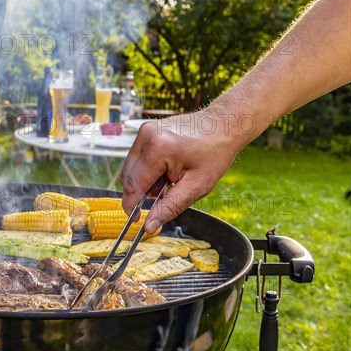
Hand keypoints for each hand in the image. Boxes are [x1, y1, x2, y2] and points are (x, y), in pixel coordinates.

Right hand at [121, 111, 239, 232]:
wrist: (222, 125)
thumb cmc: (214, 153)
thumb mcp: (196, 186)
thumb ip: (170, 207)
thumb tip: (149, 226)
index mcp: (158, 150)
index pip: (133, 185)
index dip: (131, 206)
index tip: (135, 220)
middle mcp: (146, 137)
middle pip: (128, 176)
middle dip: (142, 192)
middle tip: (165, 194)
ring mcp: (144, 131)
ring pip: (131, 168)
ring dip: (145, 180)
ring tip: (170, 179)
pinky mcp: (146, 130)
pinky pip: (137, 157)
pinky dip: (147, 169)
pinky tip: (166, 169)